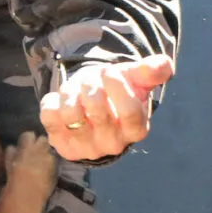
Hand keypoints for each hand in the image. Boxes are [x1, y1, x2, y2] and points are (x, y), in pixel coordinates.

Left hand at [40, 58, 173, 161]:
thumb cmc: (116, 92)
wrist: (92, 108)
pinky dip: (52, 101)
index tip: (109, 71)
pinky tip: (61, 100)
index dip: (119, 88)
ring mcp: (85, 147)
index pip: (130, 113)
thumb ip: (151, 71)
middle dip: (91, 83)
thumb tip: (161, 65)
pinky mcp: (62, 145)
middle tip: (91, 76)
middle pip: (98, 110)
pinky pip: (50, 118)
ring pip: (71, 114)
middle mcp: (112, 144)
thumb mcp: (135, 79)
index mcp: (136, 130)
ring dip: (70, 90)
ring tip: (75, 87)